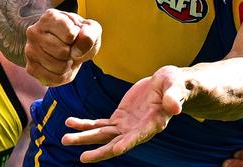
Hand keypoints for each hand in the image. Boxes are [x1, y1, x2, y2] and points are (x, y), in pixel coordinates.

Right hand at [24, 9, 100, 85]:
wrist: (67, 45)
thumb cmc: (79, 34)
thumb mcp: (91, 29)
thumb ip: (90, 34)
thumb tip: (78, 49)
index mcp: (50, 17)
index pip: (70, 35)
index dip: (78, 39)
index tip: (75, 35)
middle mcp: (34, 31)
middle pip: (63, 52)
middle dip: (72, 54)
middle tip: (69, 48)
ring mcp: (30, 49)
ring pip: (58, 67)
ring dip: (68, 65)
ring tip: (64, 57)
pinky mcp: (30, 67)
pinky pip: (52, 79)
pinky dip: (62, 76)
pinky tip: (59, 66)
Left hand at [61, 66, 188, 162]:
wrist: (168, 84)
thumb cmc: (175, 84)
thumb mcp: (176, 87)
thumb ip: (173, 97)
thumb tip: (174, 107)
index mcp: (153, 124)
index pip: (138, 136)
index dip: (127, 143)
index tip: (115, 149)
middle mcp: (137, 130)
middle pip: (116, 143)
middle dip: (100, 151)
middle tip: (83, 158)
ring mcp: (126, 126)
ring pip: (103, 135)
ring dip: (84, 137)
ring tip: (66, 138)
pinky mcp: (119, 118)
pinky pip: (99, 124)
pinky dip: (85, 124)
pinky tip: (70, 123)